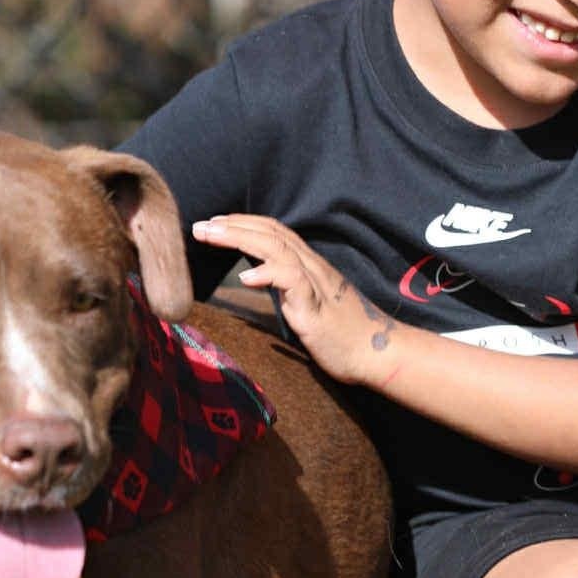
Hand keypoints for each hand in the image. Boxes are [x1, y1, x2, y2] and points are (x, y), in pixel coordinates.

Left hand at [191, 215, 399, 385]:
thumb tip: (256, 280)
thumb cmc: (343, 334)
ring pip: (276, 248)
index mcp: (308, 265)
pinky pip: (292, 281)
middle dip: (232, 225)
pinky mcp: (316, 307)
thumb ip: (286, 288)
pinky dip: (268, 274)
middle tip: (200, 225)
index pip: (273, 232)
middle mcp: (311, 267)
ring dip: (240, 238)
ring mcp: (315, 284)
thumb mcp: (306, 304)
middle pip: (269, 232)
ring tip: (211, 236)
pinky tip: (245, 278)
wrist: (377, 353)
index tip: (213, 223)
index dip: (242, 223)